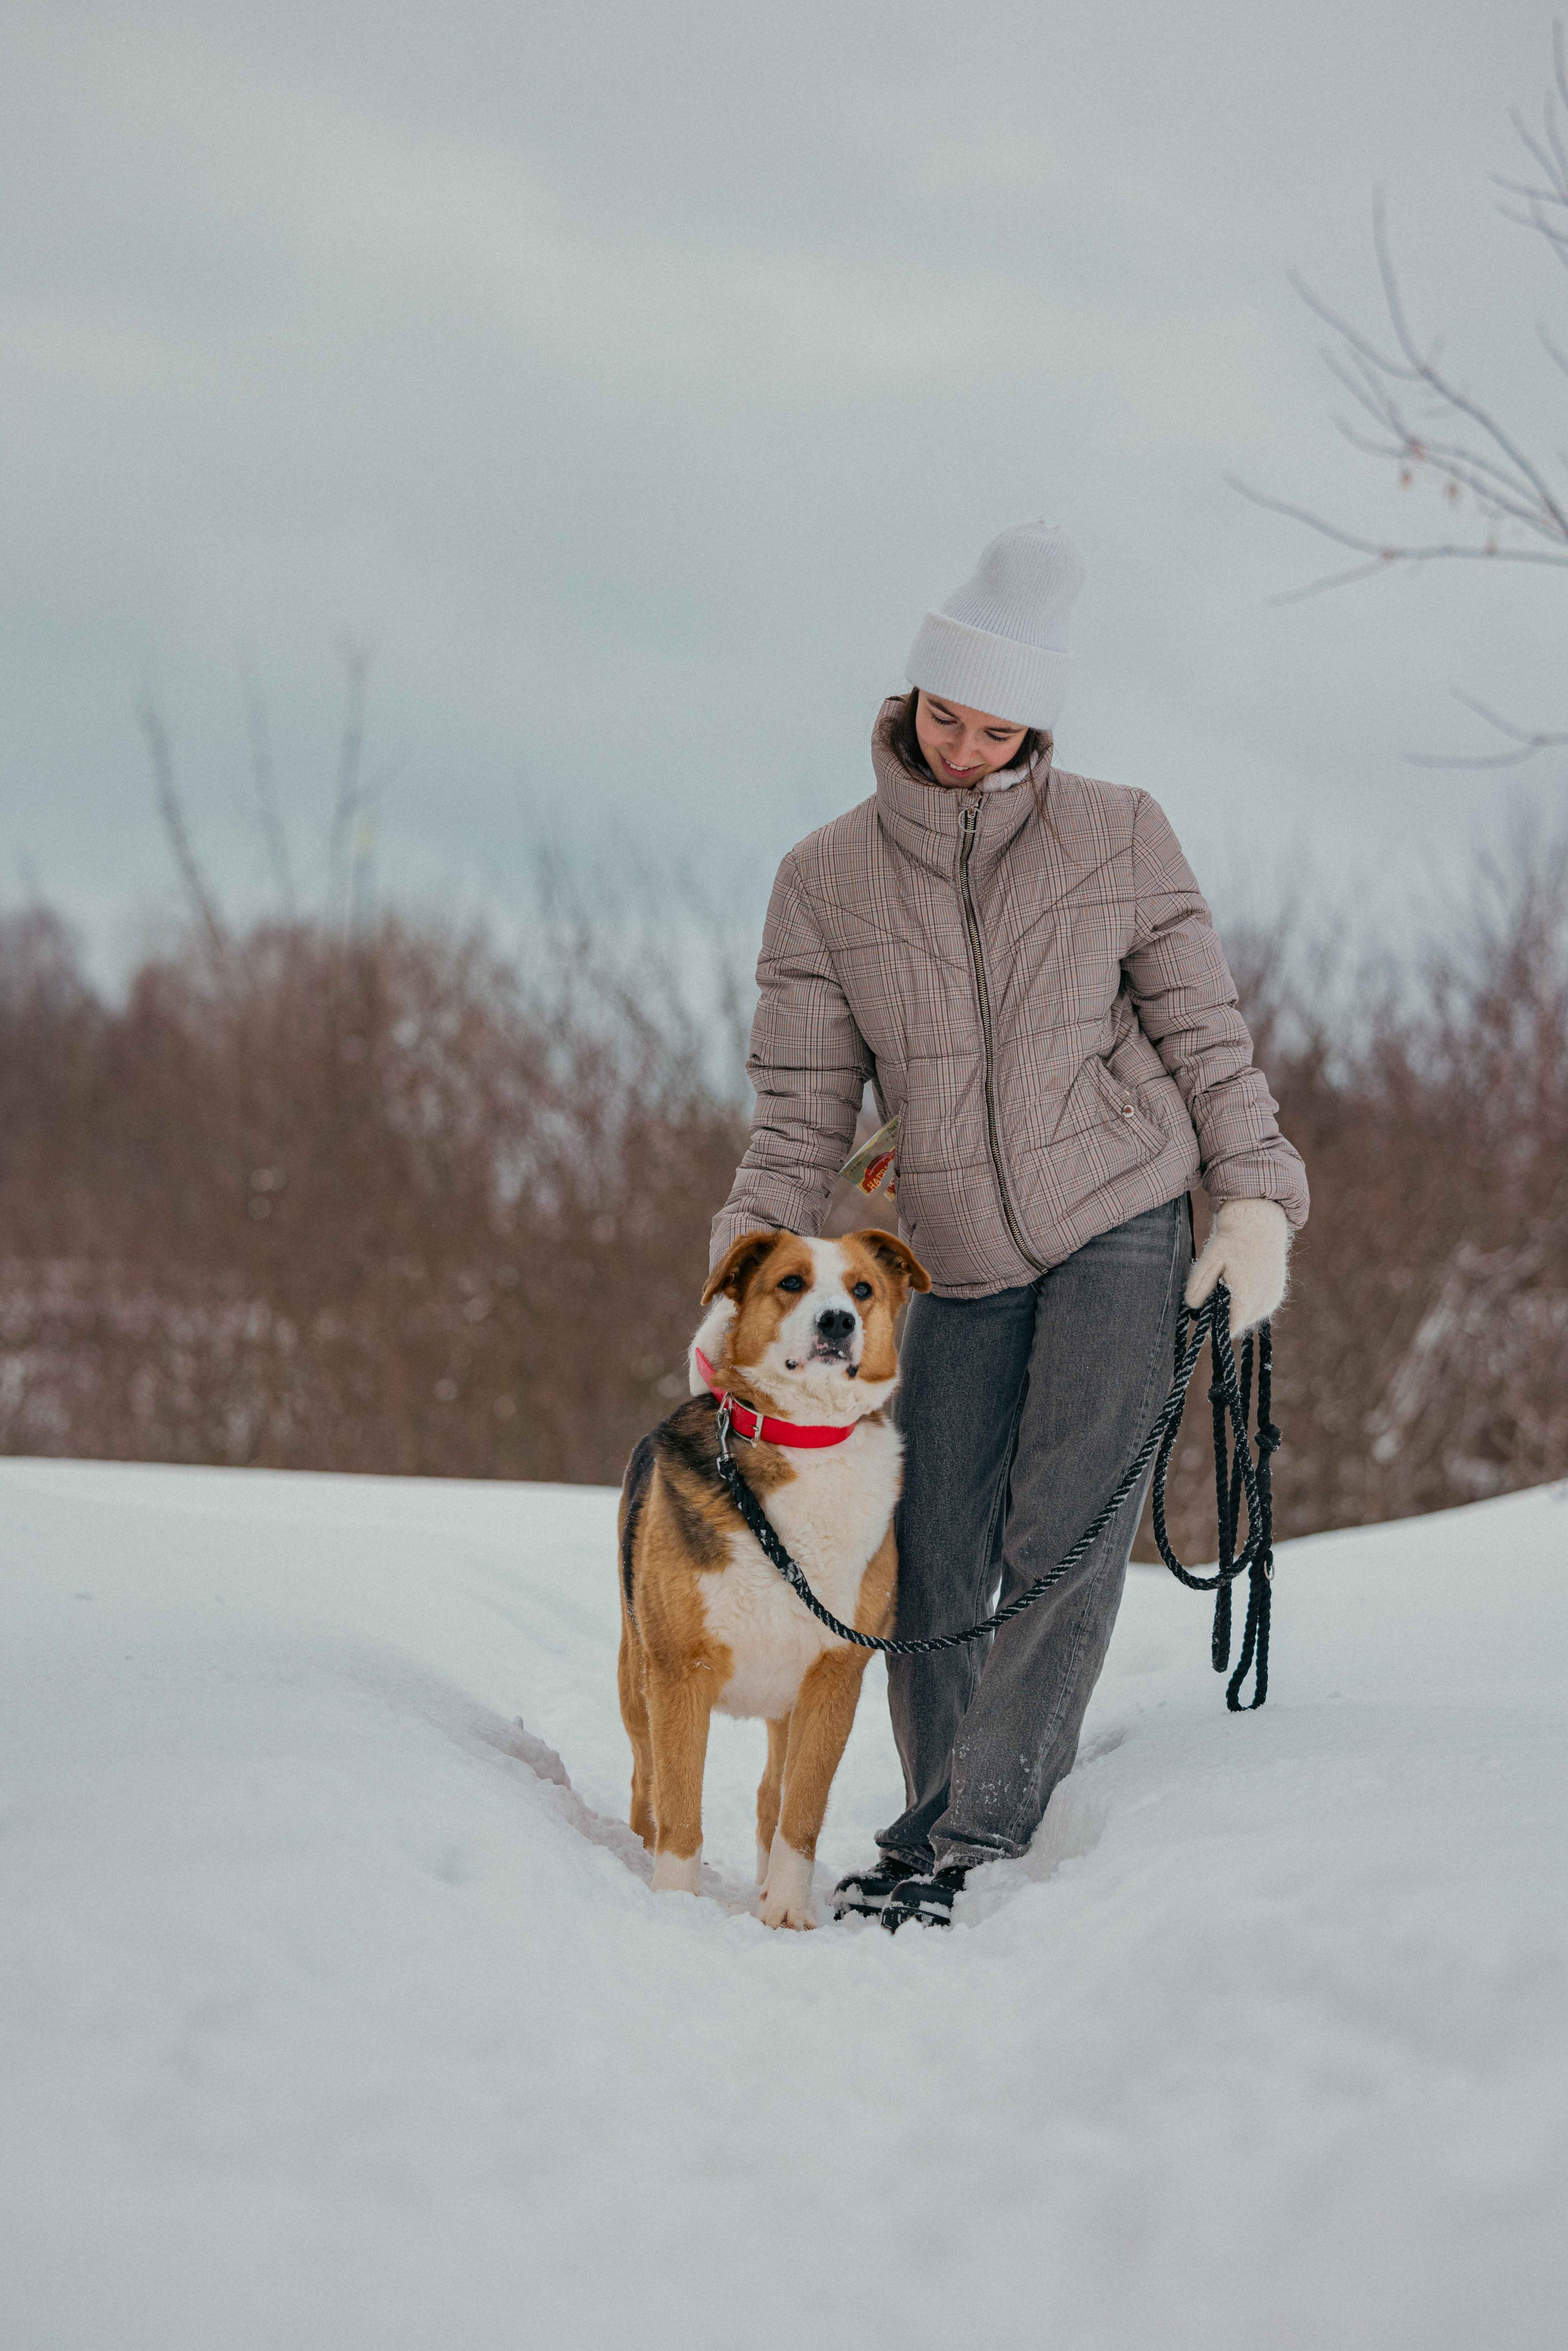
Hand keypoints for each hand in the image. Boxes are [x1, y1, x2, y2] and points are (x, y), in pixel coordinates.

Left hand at [1185, 1199, 1290, 1335]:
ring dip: (1238, 1309)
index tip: (1206, 1310)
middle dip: (1226, 1314)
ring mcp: (1273, 1299)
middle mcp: (1264, 1302)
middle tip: (1218, 1289)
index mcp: (1247, 1298)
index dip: (1215, 1324)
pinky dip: (1249, 1303)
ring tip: (1231, 1283)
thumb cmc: (1231, 1241)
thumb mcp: (1209, 1260)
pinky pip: (1260, 1309)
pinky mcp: (1277, 1293)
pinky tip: (1242, 1284)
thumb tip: (1192, 1307)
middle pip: (1239, 1324)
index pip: (1230, 1329)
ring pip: (1250, 1318)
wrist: (1258, 1224)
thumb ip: (1198, 1285)